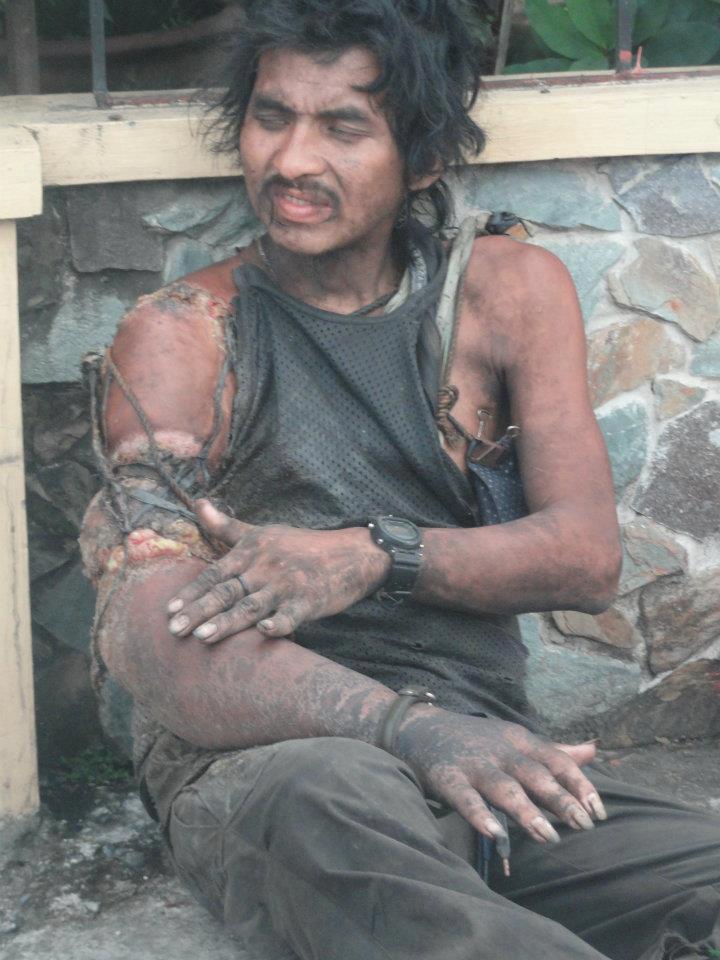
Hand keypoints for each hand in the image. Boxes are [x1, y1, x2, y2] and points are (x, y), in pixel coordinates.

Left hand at [166, 500, 389, 640]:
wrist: (349, 553)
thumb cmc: (302, 545)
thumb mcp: (263, 532)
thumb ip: (227, 526)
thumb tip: (198, 504)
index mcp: (252, 552)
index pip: (215, 573)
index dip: (192, 591)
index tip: (170, 609)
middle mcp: (266, 567)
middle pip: (227, 592)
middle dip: (199, 611)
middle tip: (175, 630)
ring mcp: (287, 585)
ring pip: (251, 606)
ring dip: (227, 622)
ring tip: (204, 637)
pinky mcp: (308, 601)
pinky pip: (290, 616)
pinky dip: (278, 624)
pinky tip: (264, 634)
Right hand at [395, 709, 604, 842]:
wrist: (420, 727)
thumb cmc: (477, 740)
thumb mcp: (515, 739)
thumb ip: (554, 751)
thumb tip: (593, 752)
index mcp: (520, 741)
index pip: (557, 760)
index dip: (579, 785)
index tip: (599, 813)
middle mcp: (500, 751)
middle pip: (536, 775)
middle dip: (561, 800)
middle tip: (585, 826)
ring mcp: (474, 764)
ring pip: (504, 788)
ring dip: (527, 811)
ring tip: (549, 837)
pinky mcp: (447, 778)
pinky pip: (465, 798)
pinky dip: (479, 814)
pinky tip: (493, 833)